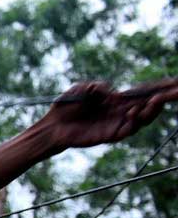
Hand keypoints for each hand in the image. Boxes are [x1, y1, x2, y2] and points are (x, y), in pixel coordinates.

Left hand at [40, 79, 177, 149]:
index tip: (173, 82)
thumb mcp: (81, 89)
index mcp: (117, 99)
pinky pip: (126, 131)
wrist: (52, 125)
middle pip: (147, 107)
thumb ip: (97, 87)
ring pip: (141, 120)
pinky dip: (133, 122)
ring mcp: (116, 124)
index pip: (142, 93)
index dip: (157, 88)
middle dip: (162, 99)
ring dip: (150, 111)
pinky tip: (133, 112)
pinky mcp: (108, 136)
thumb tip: (110, 91)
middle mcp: (120, 112)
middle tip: (172, 91)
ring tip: (155, 101)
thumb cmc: (66, 105)